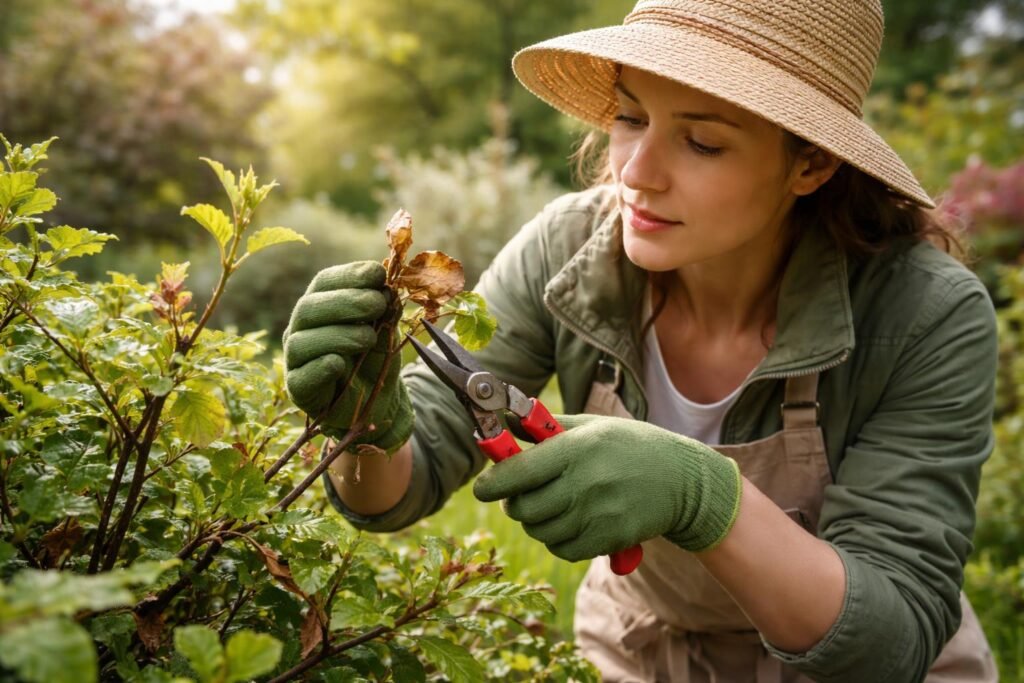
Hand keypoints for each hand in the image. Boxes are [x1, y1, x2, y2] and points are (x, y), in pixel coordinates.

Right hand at [283, 261, 412, 452]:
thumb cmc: (375, 358)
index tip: (378, 275)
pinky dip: (320, 367)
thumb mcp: (386, 329)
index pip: (324, 282)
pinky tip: (340, 363)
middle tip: (377, 304)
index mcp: (321, 306)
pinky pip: (301, 377)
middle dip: (346, 302)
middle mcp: (302, 329)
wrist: (378, 401)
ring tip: (369, 338)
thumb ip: (385, 310)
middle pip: (308, 308)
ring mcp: (296, 359)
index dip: (349, 276)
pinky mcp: (299, 389)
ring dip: (339, 335)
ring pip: (302, 341)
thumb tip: (387, 287)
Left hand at [473, 414, 740, 559]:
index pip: (517, 472)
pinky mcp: (608, 539)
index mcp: (576, 448)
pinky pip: (562, 549)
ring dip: (536, 522)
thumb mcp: (592, 426)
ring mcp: (597, 514)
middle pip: (523, 507)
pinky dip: (557, 540)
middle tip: (521, 495)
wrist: (682, 480)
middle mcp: (584, 482)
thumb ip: (547, 427)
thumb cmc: (630, 446)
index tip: (482, 487)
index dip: (491, 483)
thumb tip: (504, 423)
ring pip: (540, 531)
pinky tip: (569, 523)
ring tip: (550, 506)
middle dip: (515, 503)